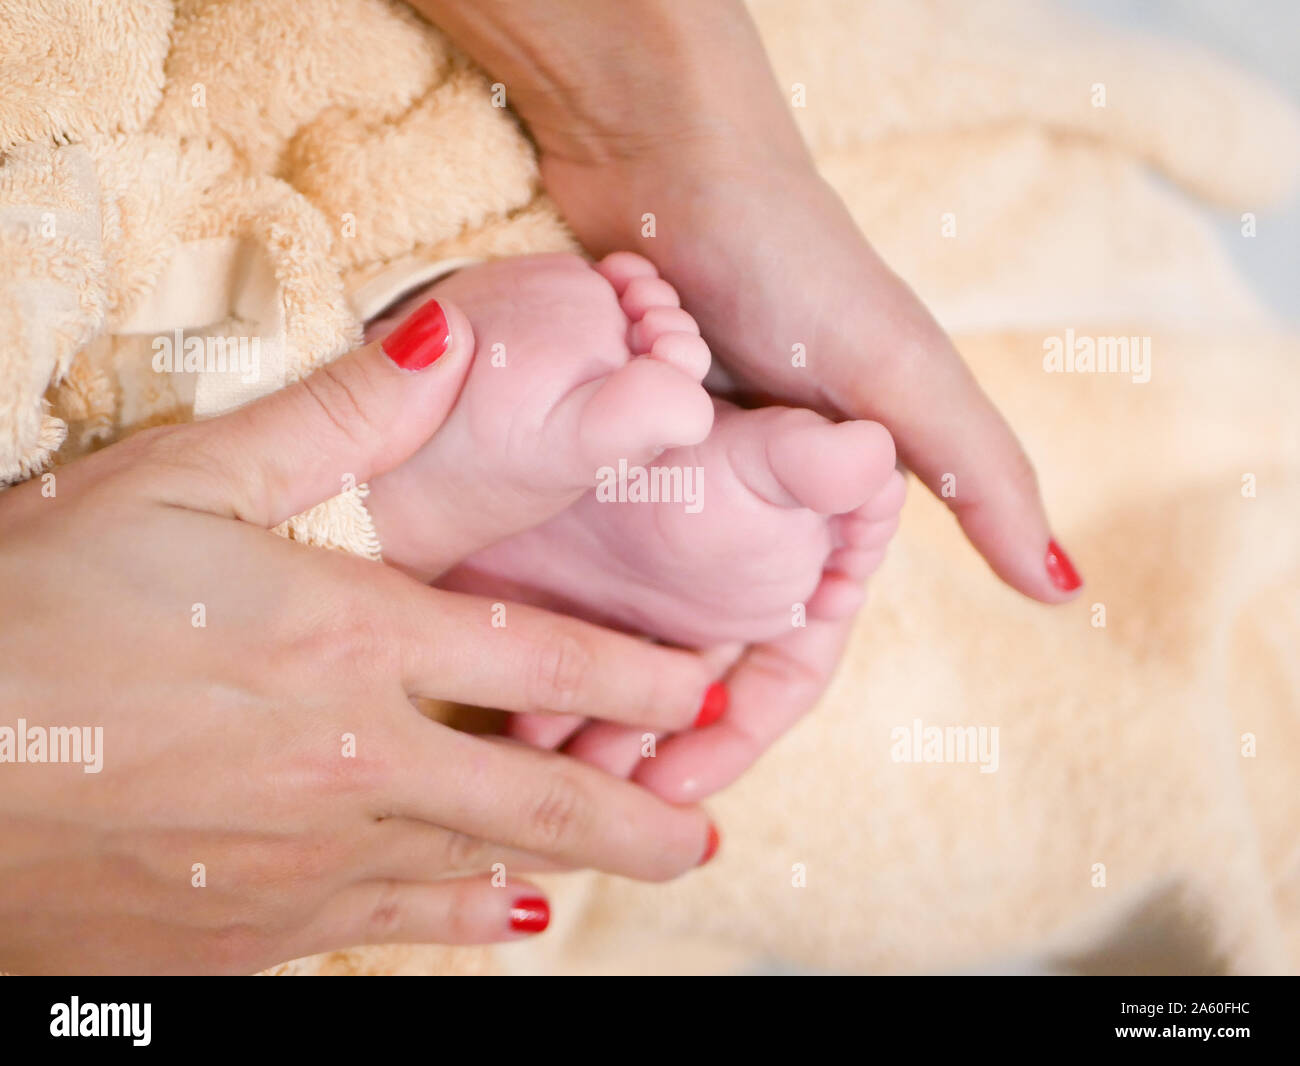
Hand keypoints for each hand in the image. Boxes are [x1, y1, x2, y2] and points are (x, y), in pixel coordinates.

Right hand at [0, 301, 718, 973]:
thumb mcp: (175, 481)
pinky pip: (394, 926)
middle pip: (543, 800)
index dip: (641, 682)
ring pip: (481, 871)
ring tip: (642, 868)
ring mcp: (309, 860)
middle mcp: (357, 763)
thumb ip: (334, 420)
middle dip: (641, 815)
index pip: (544, 663)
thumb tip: (448, 345)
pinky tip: (504, 924)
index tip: (710, 693)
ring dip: (576, 869)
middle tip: (706, 828)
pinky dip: (461, 923)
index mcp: (352, 643)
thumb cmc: (28, 614)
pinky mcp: (252, 932)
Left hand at [415, 0, 1081, 797]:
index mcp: (828, 517)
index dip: (733, 739)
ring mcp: (684, 494)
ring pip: (640, 630)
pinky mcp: (620, 465)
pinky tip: (513, 669)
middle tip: (585, 796)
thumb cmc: (792, 263)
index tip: (670, 796)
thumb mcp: (900, 370)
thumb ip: (977, 475)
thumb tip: (1061, 586)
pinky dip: (560, 625)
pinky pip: (589, 571)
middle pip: (704, 665)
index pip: (789, 664)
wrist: (674, 165)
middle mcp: (757, 517)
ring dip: (598, 696)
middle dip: (653, 739)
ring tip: (537, 753)